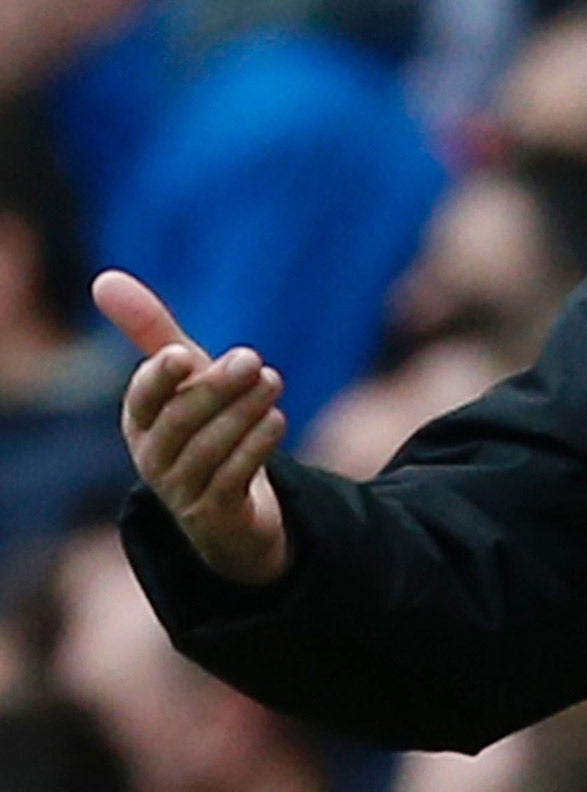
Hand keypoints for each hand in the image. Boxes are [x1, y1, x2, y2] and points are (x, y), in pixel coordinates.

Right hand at [93, 270, 289, 585]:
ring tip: (273, 380)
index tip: (182, 353)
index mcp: (141, 422)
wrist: (232, 507)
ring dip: (243, 412)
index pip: (141, 400)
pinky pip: (232, 478)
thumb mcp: (185, 378)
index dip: (158, 379)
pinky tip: (276, 419)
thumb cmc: (203, 426)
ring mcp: (183, 490)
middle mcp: (154, 457)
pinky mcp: (215, 513)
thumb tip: (104, 278)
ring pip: (210, 449)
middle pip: (180, 422)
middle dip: (215, 388)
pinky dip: (255, 446)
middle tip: (252, 357)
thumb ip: (153, 332)